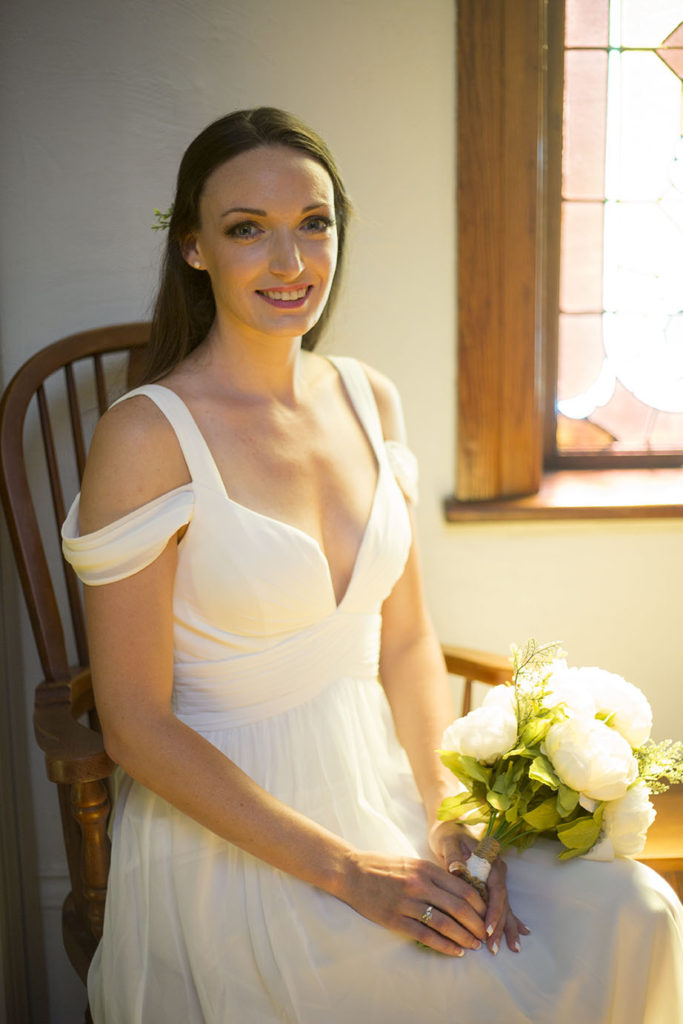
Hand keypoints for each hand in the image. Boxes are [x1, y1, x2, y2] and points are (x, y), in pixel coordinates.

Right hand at [338, 848, 488, 956]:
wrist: (351, 872)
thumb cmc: (382, 867)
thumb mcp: (411, 862)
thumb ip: (433, 875)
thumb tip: (459, 891)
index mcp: (425, 869)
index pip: (462, 888)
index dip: (479, 904)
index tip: (487, 915)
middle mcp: (419, 884)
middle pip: (458, 907)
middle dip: (476, 924)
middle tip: (485, 935)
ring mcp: (406, 902)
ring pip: (444, 923)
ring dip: (463, 937)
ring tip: (474, 945)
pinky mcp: (394, 919)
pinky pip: (425, 935)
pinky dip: (444, 945)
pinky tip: (455, 951)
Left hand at [429, 820, 529, 954]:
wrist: (450, 828)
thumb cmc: (448, 835)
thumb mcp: (448, 842)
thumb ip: (453, 856)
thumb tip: (456, 869)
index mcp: (490, 859)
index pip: (495, 889)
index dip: (493, 910)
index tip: (486, 929)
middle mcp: (497, 870)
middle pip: (501, 901)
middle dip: (499, 925)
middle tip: (493, 947)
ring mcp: (495, 879)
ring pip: (504, 906)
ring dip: (505, 927)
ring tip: (513, 948)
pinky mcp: (490, 885)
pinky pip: (501, 905)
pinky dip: (510, 920)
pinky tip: (521, 934)